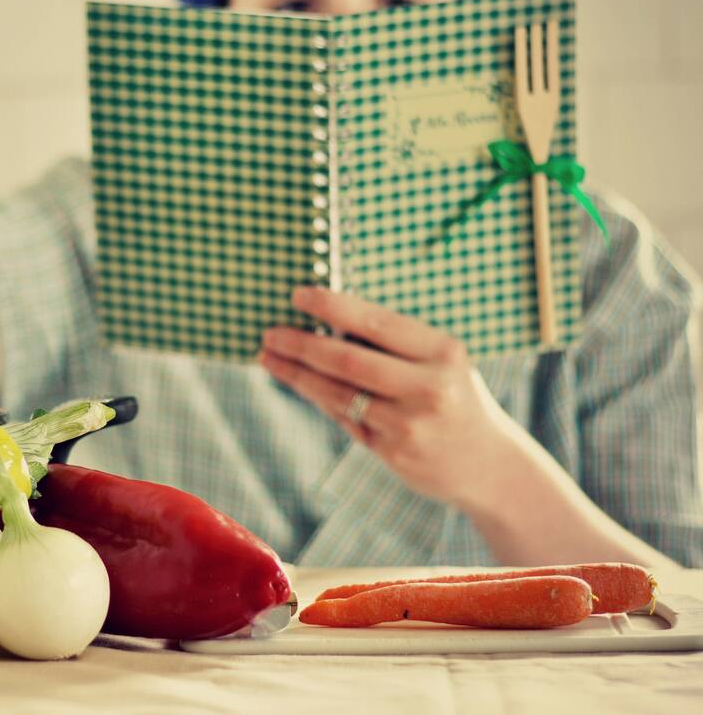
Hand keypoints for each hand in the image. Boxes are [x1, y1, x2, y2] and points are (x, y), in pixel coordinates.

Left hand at [257, 286, 518, 510]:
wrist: (490, 464)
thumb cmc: (455, 397)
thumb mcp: (441, 362)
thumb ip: (394, 345)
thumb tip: (327, 318)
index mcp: (443, 352)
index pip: (377, 323)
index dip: (333, 307)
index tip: (299, 295)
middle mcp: (429, 388)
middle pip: (348, 361)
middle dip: (302, 344)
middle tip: (270, 333)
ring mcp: (410, 424)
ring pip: (338, 393)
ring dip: (297, 374)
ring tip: (269, 357)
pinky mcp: (393, 452)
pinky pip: (344, 417)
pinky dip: (318, 397)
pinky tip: (298, 382)